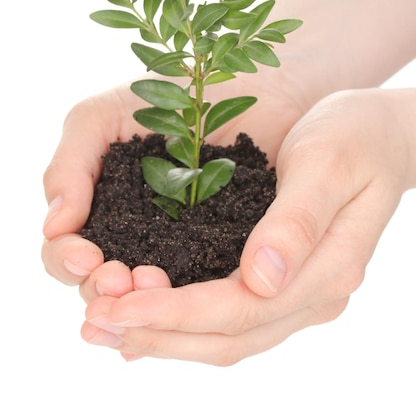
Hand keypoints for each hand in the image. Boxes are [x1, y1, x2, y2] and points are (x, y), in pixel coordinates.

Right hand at [42, 66, 303, 285]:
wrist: (248, 85)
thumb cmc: (167, 94)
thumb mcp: (102, 117)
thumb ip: (70, 163)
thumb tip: (55, 226)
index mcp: (100, 209)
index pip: (67, 252)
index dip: (68, 261)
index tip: (88, 257)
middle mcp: (134, 235)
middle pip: (102, 285)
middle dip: (103, 289)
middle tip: (121, 280)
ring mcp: (177, 247)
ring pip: (148, 296)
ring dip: (142, 304)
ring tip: (154, 286)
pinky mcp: (221, 252)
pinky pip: (200, 287)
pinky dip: (188, 301)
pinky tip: (186, 305)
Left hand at [78, 88, 411, 363]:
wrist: (381, 135)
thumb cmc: (354, 138)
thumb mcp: (327, 163)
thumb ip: (297, 221)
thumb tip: (260, 278)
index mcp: (327, 268)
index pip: (241, 308)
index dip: (176, 312)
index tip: (119, 305)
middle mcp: (312, 294)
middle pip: (227, 337)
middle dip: (157, 334)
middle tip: (93, 323)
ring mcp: (300, 293)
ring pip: (226, 337)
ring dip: (163, 336)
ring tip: (104, 325)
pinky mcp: (284, 280)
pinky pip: (230, 317)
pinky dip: (184, 321)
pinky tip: (145, 312)